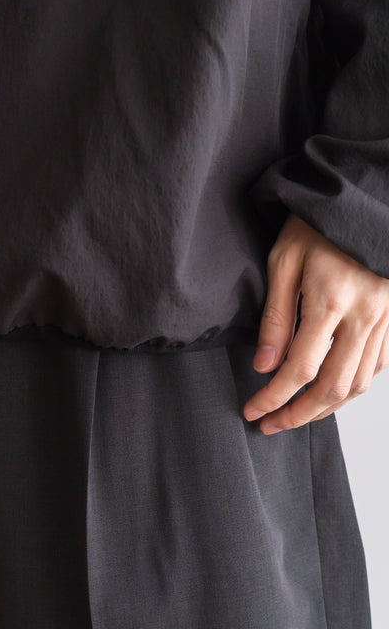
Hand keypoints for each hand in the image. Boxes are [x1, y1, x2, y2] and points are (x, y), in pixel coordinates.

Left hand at [243, 212, 388, 433]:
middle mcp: (363, 318)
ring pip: (359, 384)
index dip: (275, 398)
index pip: (299, 369)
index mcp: (330, 302)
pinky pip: (378, 367)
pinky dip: (355, 387)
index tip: (253, 410)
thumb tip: (265, 366)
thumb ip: (275, 316)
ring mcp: (384, 320)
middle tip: (270, 425)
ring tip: (297, 415)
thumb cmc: (317, 226)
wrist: (360, 203)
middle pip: (333, 388)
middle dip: (299, 414)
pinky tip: (334, 392)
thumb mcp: (283, 261)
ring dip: (327, 409)